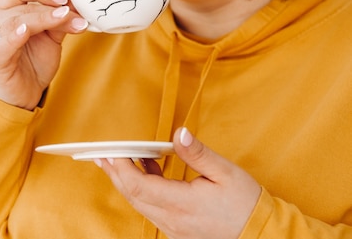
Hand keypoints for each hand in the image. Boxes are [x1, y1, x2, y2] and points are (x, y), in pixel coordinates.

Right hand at [0, 0, 87, 109]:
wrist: (21, 97)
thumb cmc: (31, 64)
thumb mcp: (51, 39)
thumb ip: (61, 22)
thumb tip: (77, 5)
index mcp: (8, 11)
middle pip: (20, 2)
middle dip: (48, 4)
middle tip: (69, 11)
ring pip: (15, 20)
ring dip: (42, 18)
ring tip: (63, 19)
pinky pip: (3, 43)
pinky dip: (15, 35)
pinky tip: (25, 31)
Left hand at [96, 128, 261, 238]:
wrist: (260, 235)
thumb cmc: (246, 203)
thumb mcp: (226, 172)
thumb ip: (198, 153)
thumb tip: (179, 132)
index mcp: (183, 205)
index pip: (140, 186)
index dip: (122, 168)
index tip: (111, 150)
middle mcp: (173, 220)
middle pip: (132, 195)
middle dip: (114, 173)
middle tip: (99, 153)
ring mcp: (173, 227)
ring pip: (139, 203)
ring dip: (124, 181)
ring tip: (112, 159)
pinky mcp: (176, 229)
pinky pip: (150, 208)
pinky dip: (141, 189)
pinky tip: (143, 170)